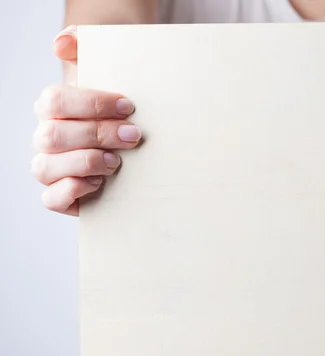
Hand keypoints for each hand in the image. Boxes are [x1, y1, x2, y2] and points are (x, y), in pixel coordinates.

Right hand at [33, 25, 141, 215]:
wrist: (133, 143)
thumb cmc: (120, 110)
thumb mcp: (108, 75)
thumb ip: (84, 47)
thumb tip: (61, 43)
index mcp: (53, 107)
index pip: (55, 100)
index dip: (92, 103)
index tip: (127, 106)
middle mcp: (45, 138)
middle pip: (53, 135)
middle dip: (97, 134)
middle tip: (133, 135)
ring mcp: (50, 168)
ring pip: (45, 167)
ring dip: (85, 163)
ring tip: (117, 162)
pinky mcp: (60, 196)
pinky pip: (51, 198)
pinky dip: (74, 190)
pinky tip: (100, 183)